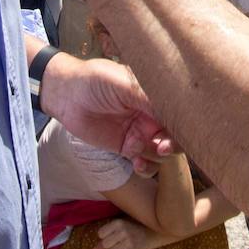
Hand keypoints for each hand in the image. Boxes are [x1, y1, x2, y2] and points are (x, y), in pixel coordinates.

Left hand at [42, 52, 174, 177]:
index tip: (172, 134)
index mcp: (155, 95)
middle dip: (172, 145)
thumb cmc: (95, 80)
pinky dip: (146, 167)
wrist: (67, 95)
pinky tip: (136, 163)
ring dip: (156, 158)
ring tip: (139, 154)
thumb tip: (176, 108)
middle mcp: (152, 114)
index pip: (178, 113)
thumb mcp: (123, 84)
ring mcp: (141, 132)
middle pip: (175, 135)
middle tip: (160, 148)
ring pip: (162, 153)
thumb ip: (148, 97)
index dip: (182, 126)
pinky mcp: (127, 147)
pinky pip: (145, 163)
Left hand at [96, 217, 155, 248]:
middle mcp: (124, 231)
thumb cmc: (130, 230)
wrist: (151, 233)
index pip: (101, 233)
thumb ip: (105, 238)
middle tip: (116, 243)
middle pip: (105, 243)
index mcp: (119, 222)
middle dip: (108, 246)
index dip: (104, 237)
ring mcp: (129, 241)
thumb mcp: (119, 229)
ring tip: (121, 247)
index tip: (110, 235)